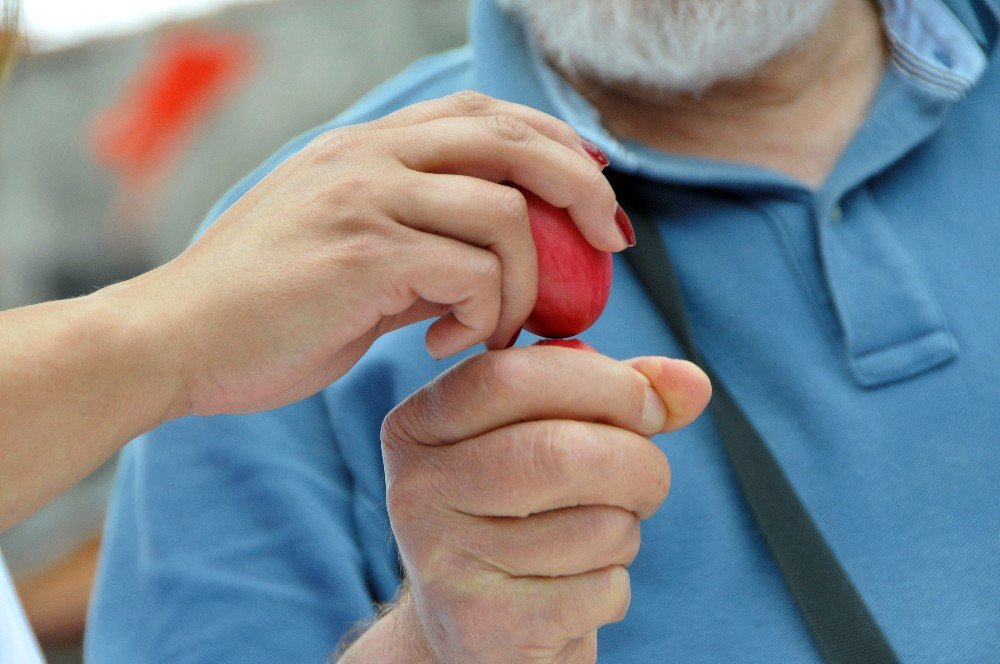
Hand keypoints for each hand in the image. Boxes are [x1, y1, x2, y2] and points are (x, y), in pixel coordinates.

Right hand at [97, 91, 626, 416]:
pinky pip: (471, 271)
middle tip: (608, 244)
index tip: (593, 184)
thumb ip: (416, 243)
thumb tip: (490, 262)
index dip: (553, 140)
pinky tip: (449, 342)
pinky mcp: (363, 252)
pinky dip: (485, 313)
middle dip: (580, 187)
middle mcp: (369, 157)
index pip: (483, 114)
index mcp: (365, 149)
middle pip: (512, 140)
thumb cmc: (262, 309)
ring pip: (504, 213)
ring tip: (500, 327)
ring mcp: (366, 198)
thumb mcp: (348, 253)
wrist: (174, 340)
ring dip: (529, 280)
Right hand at [376, 345, 710, 661]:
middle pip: (564, 452)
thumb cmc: (519, 511)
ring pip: (598, 525)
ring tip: (590, 540)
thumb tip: (691, 383)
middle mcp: (416, 490)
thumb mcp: (552, 434)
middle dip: (639, 463)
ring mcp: (443, 562)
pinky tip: (574, 589)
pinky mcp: (485, 627)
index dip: (604, 383)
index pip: (512, 377)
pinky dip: (613, 587)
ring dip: (625, 531)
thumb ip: (617, 396)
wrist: (472, 626)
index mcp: (419, 425)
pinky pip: (601, 589)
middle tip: (648, 479)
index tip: (649, 408)